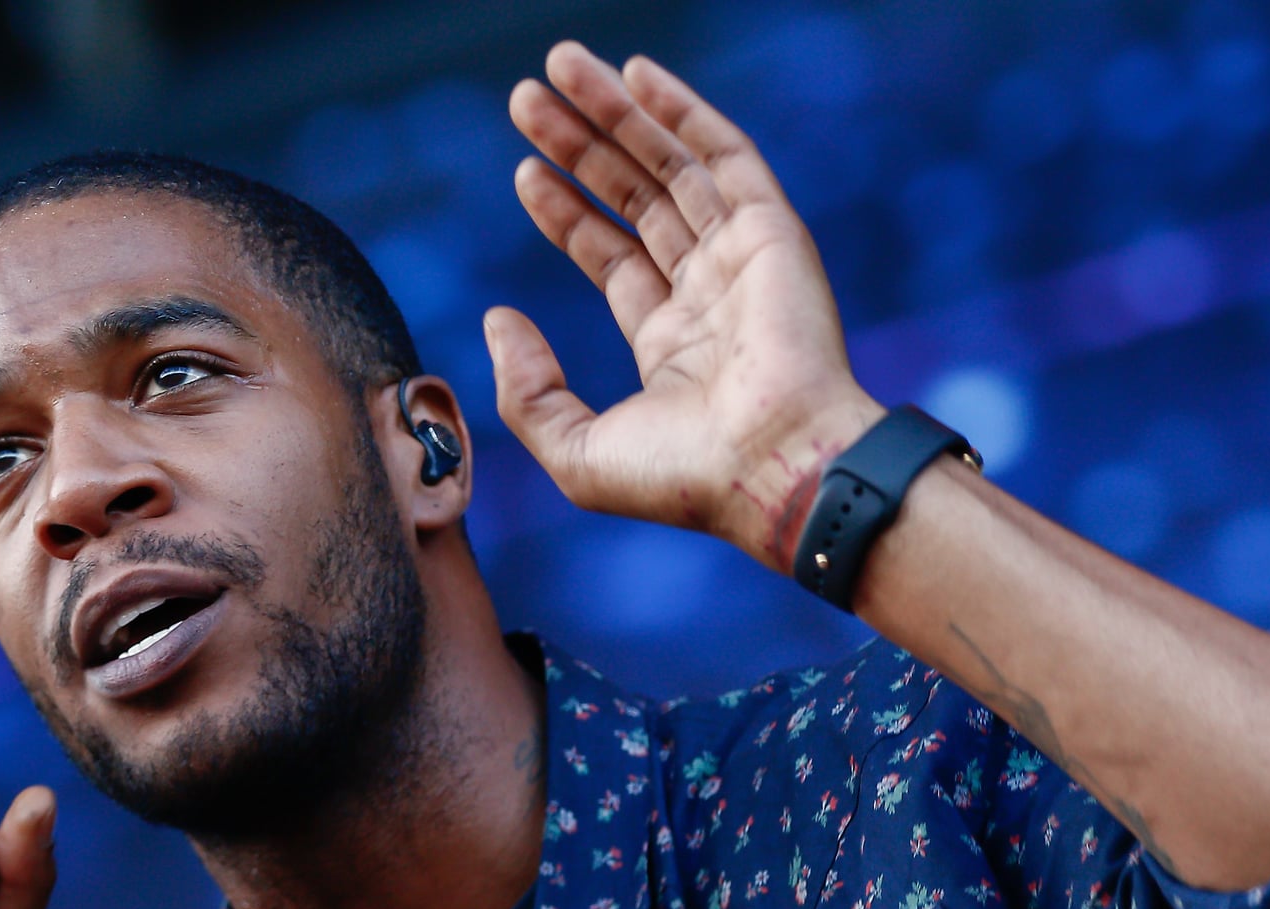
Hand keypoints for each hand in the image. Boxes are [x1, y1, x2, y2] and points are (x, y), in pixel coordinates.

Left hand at [487, 42, 884, 570]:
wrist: (770, 472)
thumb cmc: (683, 480)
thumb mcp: (576, 451)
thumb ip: (527, 390)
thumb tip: (497, 318)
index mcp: (671, 345)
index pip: (610, 256)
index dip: (567, 211)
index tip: (524, 171)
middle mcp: (709, 294)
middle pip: (634, 198)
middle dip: (579, 146)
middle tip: (525, 99)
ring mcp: (743, 260)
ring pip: (670, 166)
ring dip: (615, 114)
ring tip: (557, 67)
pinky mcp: (772, 233)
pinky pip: (723, 155)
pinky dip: (681, 112)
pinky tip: (634, 75)